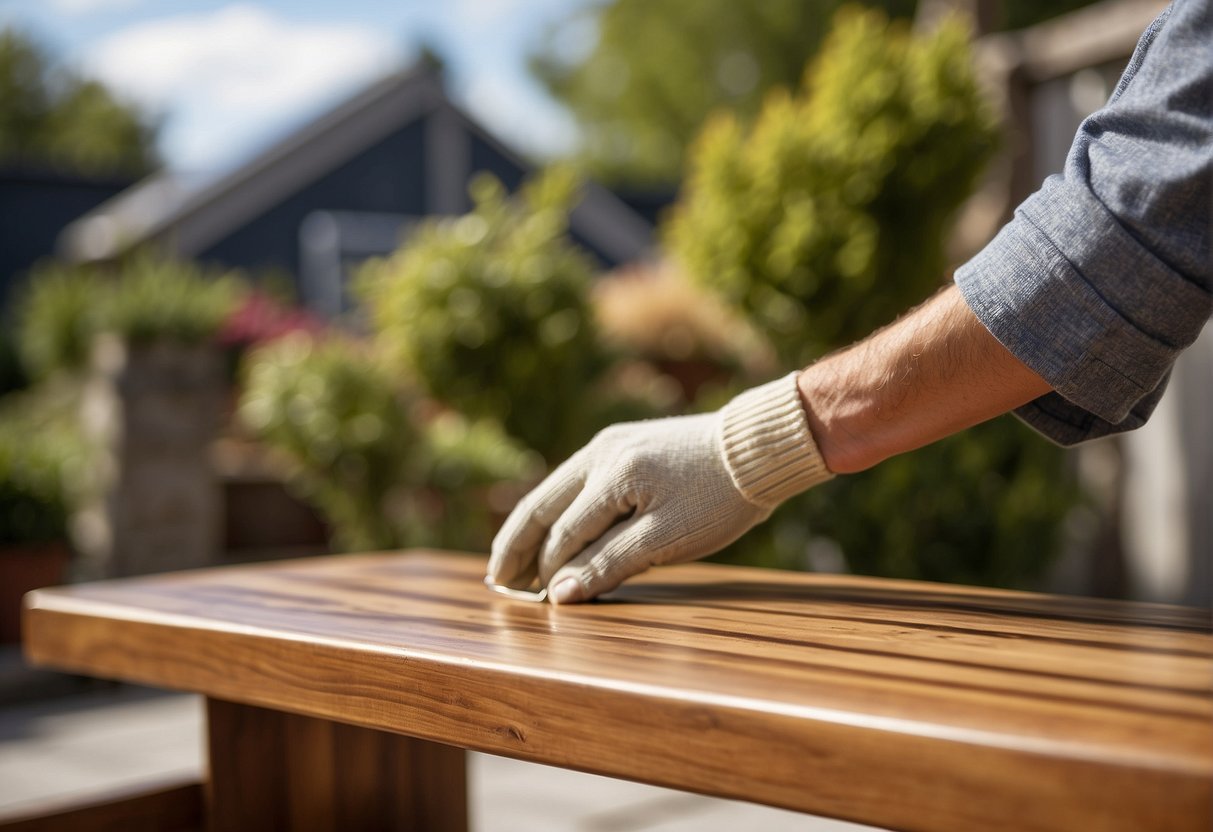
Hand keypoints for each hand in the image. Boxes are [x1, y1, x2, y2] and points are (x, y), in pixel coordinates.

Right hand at [487, 373, 832, 602]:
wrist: (759, 448)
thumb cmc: (720, 498)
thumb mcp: (667, 540)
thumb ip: (609, 564)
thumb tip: (557, 594)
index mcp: (610, 476)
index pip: (563, 535)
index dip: (547, 572)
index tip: (535, 604)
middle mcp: (600, 453)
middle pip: (541, 506)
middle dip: (516, 546)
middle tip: (496, 581)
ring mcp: (610, 444)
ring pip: (554, 491)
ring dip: (533, 527)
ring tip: (513, 559)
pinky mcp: (624, 444)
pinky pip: (576, 481)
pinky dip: (558, 510)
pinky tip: (555, 529)